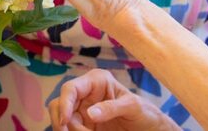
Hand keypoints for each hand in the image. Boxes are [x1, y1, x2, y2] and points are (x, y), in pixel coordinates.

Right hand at [49, 69, 179, 130]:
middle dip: (62, 121)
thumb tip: (90, 113)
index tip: (66, 122)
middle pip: (59, 104)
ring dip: (67, 130)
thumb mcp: (132, 107)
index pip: (71, 88)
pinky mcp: (83, 124)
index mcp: (96, 81)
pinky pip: (69, 129)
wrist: (148, 128)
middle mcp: (85, 93)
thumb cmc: (143, 111)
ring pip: (61, 118)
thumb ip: (112, 107)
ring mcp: (82, 110)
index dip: (64, 104)